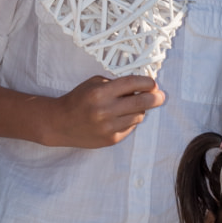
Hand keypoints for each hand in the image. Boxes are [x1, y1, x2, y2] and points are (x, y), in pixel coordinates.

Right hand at [48, 75, 163, 148]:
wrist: (60, 123)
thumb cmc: (78, 99)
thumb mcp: (94, 84)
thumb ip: (116, 84)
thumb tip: (142, 88)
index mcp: (100, 93)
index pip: (132, 84)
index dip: (147, 83)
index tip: (153, 84)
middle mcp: (105, 111)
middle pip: (141, 103)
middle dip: (155, 98)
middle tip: (161, 96)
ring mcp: (109, 128)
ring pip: (138, 117)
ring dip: (140, 110)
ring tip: (132, 107)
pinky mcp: (111, 140)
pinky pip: (130, 128)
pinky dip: (129, 121)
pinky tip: (120, 117)